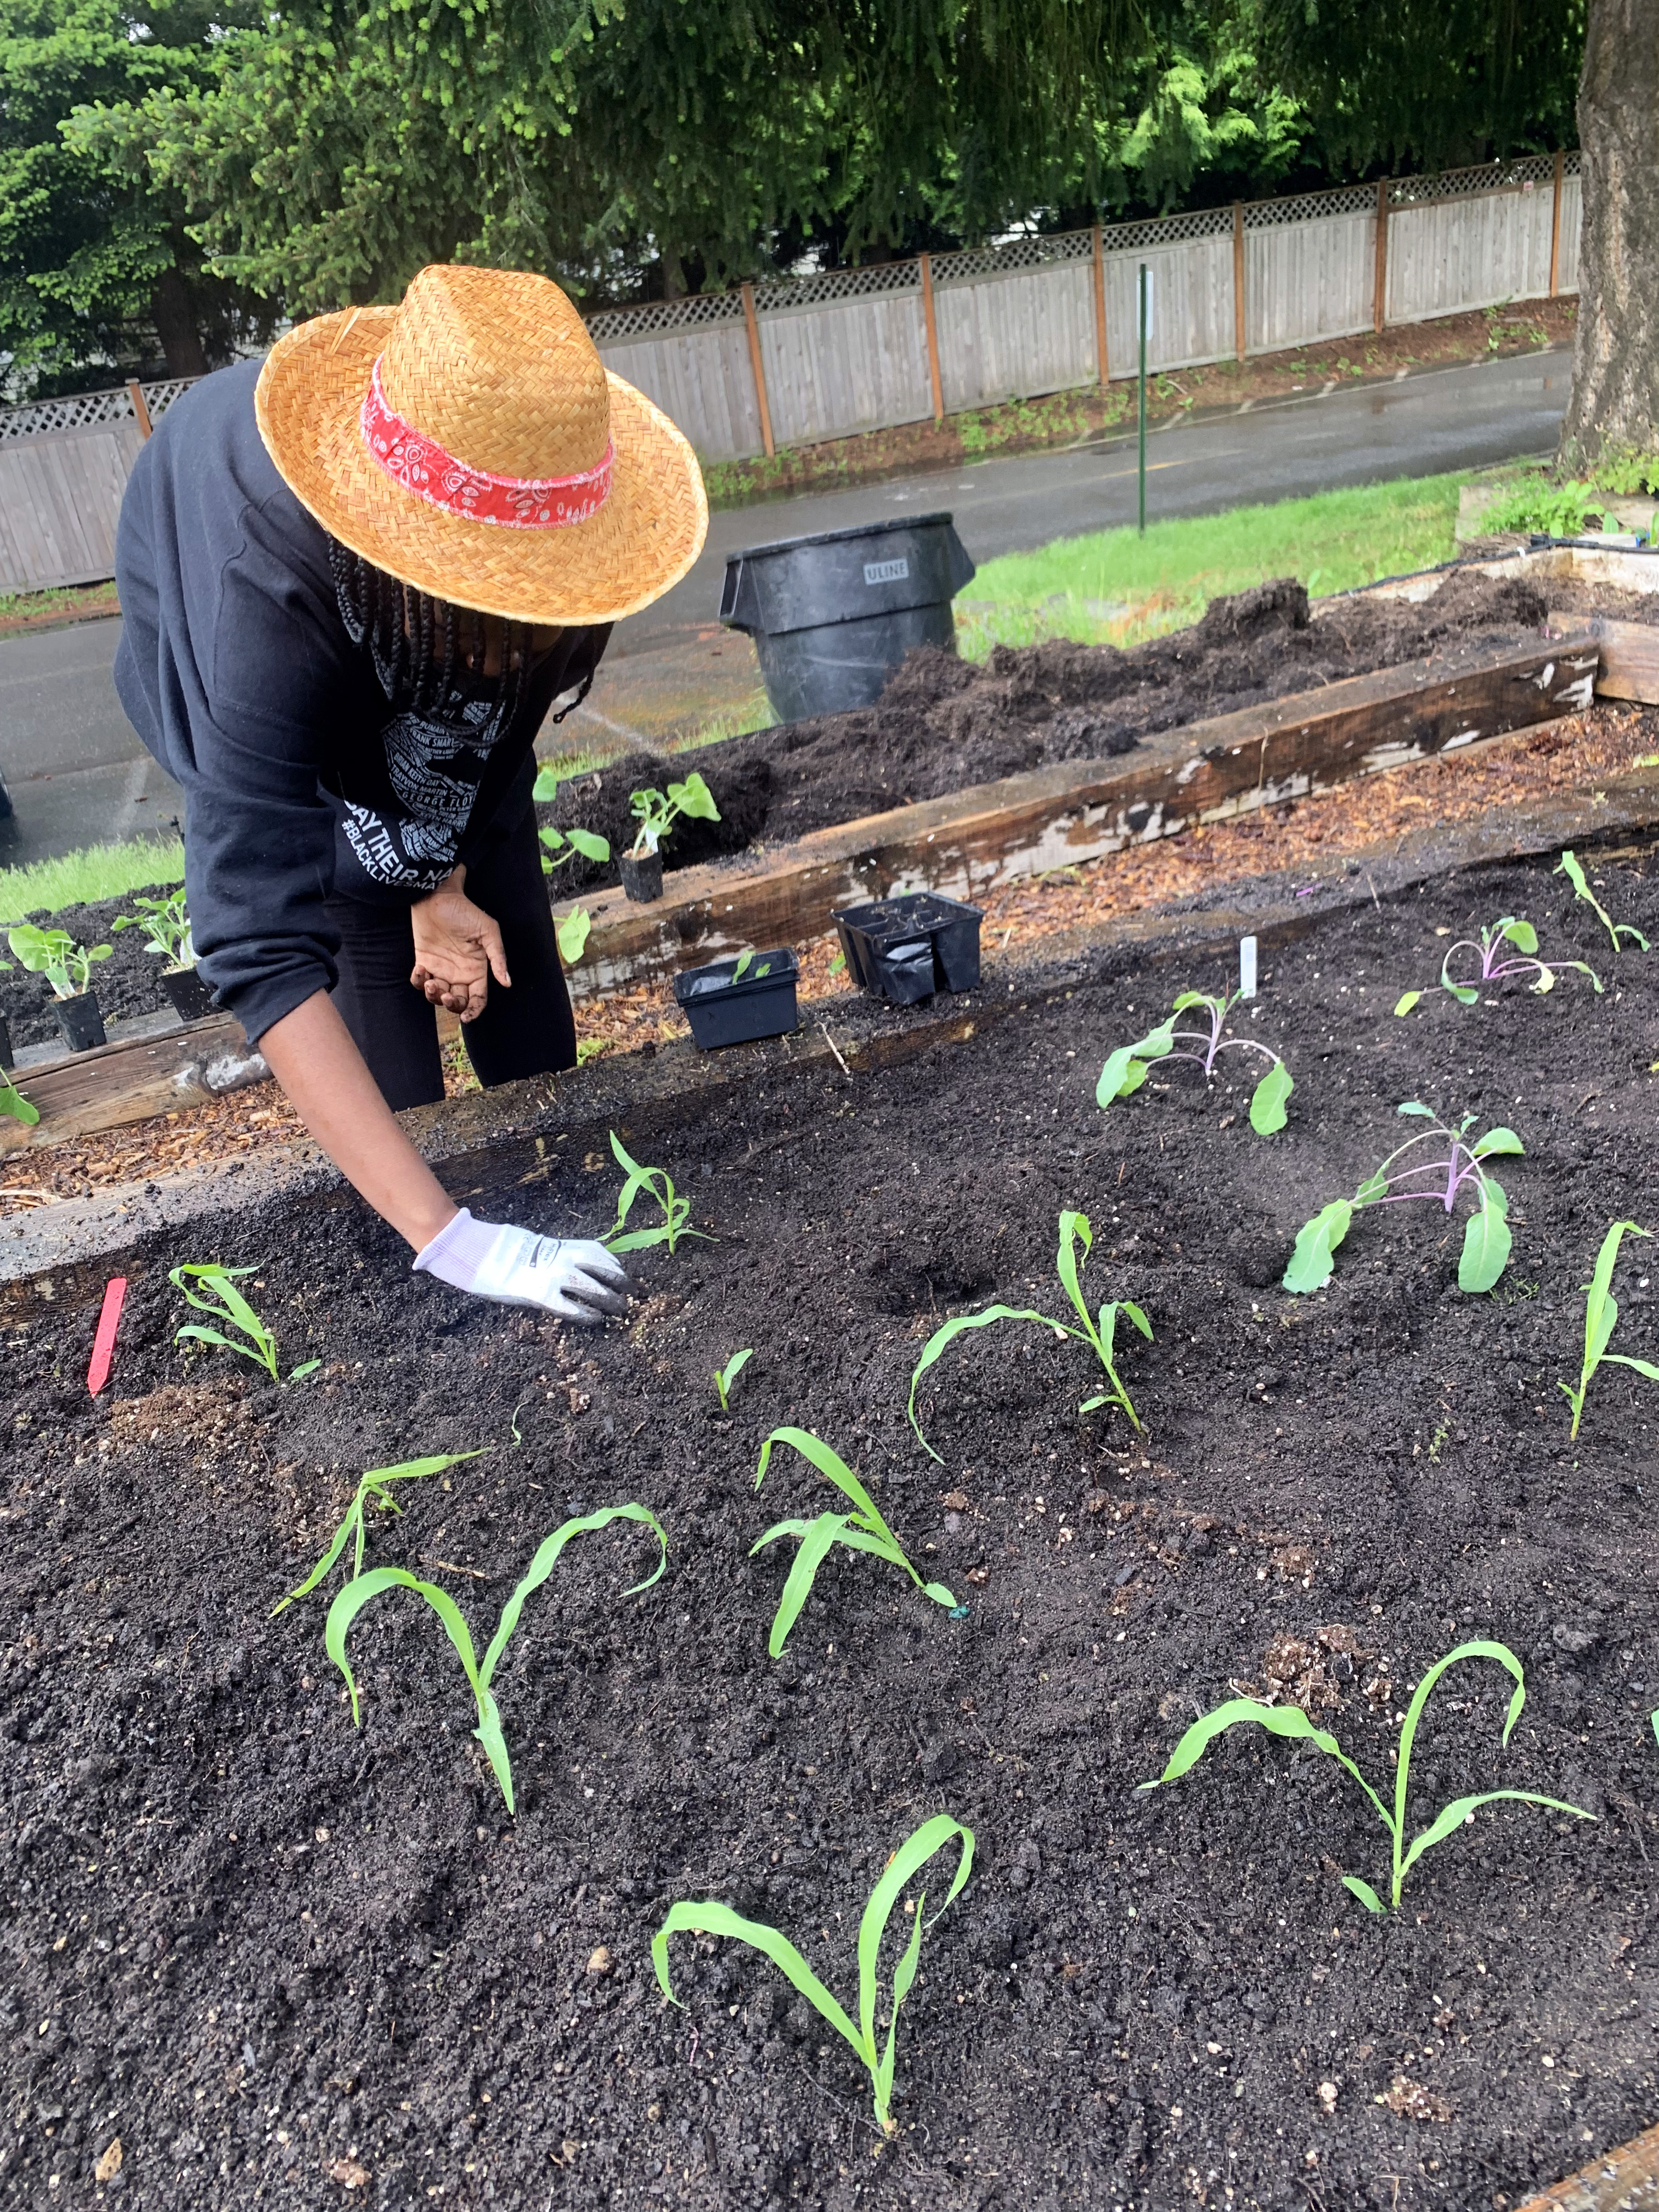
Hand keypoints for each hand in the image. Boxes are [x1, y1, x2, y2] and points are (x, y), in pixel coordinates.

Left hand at [410, 866, 508, 1021]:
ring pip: (437, 995)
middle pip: (458, 1001)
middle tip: (447, 995)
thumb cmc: (465, 911)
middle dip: (452, 1005)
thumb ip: (498, 957)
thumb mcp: (488, 931)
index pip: (478, 998)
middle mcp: (460, 972)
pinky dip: (418, 982)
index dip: (474, 1010)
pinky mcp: (423, 961)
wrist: (438, 896)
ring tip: (432, 983)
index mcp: (477, 969)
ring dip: (434, 996)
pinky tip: (421, 970)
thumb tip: (507, 982)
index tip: (466, 1016)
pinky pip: (419, 982)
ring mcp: (441, 968)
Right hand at [413, 1208, 631, 1323]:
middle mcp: (566, 1258)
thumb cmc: (511, 1250)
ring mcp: (556, 1276)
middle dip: (621, 1284)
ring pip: (594, 1289)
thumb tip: (582, 1264)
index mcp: (566, 1245)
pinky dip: (587, 1314)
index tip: (624, 1275)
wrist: (486, 1253)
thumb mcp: (543, 1246)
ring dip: (610, 1300)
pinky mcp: (544, 1295)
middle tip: (632, 1295)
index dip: (615, 1266)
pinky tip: (596, 1320)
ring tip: (620, 1310)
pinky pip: (572, 1308)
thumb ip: (562, 1254)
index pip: (601, 1254)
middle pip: (604, 1271)